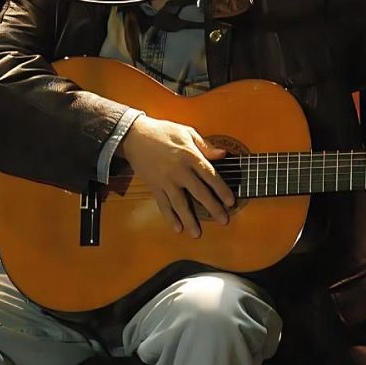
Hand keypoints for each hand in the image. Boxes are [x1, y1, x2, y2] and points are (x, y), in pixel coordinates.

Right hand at [116, 116, 234, 237]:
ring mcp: (165, 180)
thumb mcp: (186, 132)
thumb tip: (223, 154)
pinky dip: (170, 217)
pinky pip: (163, 204)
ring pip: (180, 203)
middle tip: (223, 221)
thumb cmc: (163, 132)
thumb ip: (205, 146)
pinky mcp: (154, 186)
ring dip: (190, 219)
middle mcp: (179, 170)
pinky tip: (177, 228)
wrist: (134, 136)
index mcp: (189, 155)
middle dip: (212, 208)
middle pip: (199, 192)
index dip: (222, 190)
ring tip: (197, 233)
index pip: (210, 175)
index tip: (231, 202)